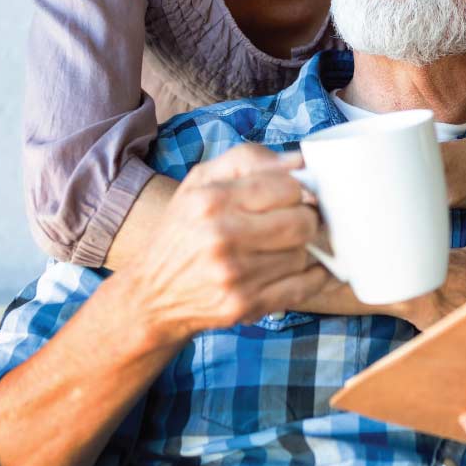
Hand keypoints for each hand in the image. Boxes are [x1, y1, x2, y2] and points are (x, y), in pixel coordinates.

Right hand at [127, 144, 328, 341]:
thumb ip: (248, 159)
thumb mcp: (201, 181)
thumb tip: (298, 161)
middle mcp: (221, 237)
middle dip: (305, 218)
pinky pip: (303, 287)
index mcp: (211, 200)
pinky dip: (313, 277)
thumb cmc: (183, 230)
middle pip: (302, 222)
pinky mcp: (244, 306)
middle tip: (294, 220)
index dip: (298, 190)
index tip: (292, 196)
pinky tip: (302, 268)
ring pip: (304, 254)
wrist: (152, 295)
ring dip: (301, 249)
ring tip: (283, 246)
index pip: (287, 187)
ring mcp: (234, 275)